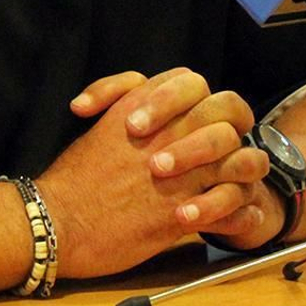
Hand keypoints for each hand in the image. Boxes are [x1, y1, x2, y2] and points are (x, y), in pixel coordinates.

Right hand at [38, 69, 273, 276]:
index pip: (193, 82)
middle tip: (229, 145)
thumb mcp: (98, 123)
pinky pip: (234, 210)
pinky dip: (241, 215)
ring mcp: (181, 175)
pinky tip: (240, 216)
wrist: (59, 223)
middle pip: (228, 111)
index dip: (201, 97)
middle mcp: (168, 134)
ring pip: (243, 159)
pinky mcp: (183, 215)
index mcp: (143, 108)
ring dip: (246, 169)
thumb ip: (123, 98)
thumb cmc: (73, 177)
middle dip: (235, 126)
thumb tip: (144, 86)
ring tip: (238, 181)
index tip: (198, 117)